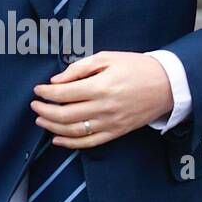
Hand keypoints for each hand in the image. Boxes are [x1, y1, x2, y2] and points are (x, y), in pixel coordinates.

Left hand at [31, 51, 172, 148]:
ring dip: (52, 126)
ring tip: (41, 119)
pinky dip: (71, 144)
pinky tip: (58, 139)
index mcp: (101, 86)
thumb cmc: (136, 67)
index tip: (38, 90)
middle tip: (34, 105)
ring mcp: (111, 123)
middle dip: (44, 110)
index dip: (46, 93)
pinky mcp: (117, 132)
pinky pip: (90, 142)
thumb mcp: (107, 57)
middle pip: (64, 114)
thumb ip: (79, 68)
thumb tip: (56, 81)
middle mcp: (104, 107)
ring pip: (73, 131)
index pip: (64, 93)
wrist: (167, 84)